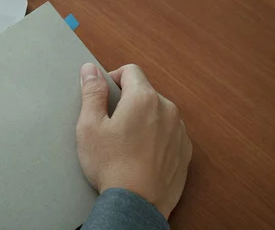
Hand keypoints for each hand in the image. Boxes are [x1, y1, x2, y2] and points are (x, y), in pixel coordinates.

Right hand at [76, 63, 191, 219]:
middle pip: (145, 91)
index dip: (113, 78)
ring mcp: (179, 131)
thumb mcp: (90, 126)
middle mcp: (167, 109)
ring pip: (158, 112)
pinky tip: (140, 154)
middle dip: (128, 101)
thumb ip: (92, 92)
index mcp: (144, 98)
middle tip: (111, 124)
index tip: (104, 96)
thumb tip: (90, 69)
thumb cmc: (111, 165)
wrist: (136, 205)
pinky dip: (156, 137)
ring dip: (144, 118)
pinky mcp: (185, 151)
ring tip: (126, 142)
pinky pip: (169, 132)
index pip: (130, 70)